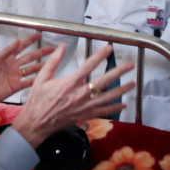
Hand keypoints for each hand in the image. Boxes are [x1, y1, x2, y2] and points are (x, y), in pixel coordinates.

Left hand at [0, 33, 53, 112]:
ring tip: (53, 62)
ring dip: (41, 65)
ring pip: (31, 69)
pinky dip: (36, 80)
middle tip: (52, 48)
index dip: (30, 40)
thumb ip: (7, 51)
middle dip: (41, 52)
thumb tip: (18, 40)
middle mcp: (13, 65)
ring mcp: (15, 76)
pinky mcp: (16, 86)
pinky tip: (44, 77)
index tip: (39, 35)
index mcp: (7, 57)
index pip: (21, 46)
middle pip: (30, 57)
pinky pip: (28, 82)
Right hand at [11, 44, 134, 147]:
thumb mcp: (42, 78)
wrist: (37, 122)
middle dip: (118, 72)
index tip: (109, 48)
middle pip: (103, 81)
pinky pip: (103, 112)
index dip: (100, 56)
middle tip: (129, 65)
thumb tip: (62, 46)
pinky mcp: (85, 115)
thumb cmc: (38, 99)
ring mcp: (84, 106)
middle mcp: (79, 94)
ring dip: (121, 90)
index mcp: (69, 83)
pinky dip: (114, 108)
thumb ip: (53, 61)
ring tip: (132, 83)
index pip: (88, 66)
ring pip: (107, 97)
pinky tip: (123, 104)